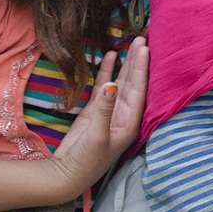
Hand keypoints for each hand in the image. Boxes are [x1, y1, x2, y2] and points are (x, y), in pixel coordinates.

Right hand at [51, 37, 147, 193]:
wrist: (68, 173)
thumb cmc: (88, 160)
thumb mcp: (97, 136)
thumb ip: (104, 110)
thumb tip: (111, 85)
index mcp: (131, 121)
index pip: (140, 89)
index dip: (141, 68)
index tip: (144, 48)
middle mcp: (125, 114)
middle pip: (133, 82)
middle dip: (137, 61)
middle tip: (142, 38)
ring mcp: (110, 110)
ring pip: (120, 81)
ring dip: (125, 64)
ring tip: (130, 43)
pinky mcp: (96, 110)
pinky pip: (104, 86)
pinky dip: (107, 71)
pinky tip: (110, 56)